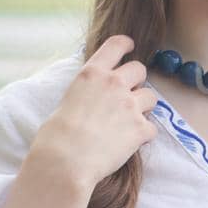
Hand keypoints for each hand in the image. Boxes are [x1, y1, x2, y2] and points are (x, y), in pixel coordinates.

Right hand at [32, 35, 160, 187]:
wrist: (65, 162)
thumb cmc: (56, 136)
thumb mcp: (68, 100)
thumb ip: (88, 92)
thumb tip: (94, 98)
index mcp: (92, 73)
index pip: (116, 45)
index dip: (126, 44)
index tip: (131, 46)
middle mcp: (114, 83)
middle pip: (139, 69)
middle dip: (136, 80)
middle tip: (127, 95)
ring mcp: (130, 105)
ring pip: (151, 97)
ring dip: (143, 107)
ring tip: (128, 121)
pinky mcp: (140, 128)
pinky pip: (151, 127)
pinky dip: (143, 135)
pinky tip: (129, 143)